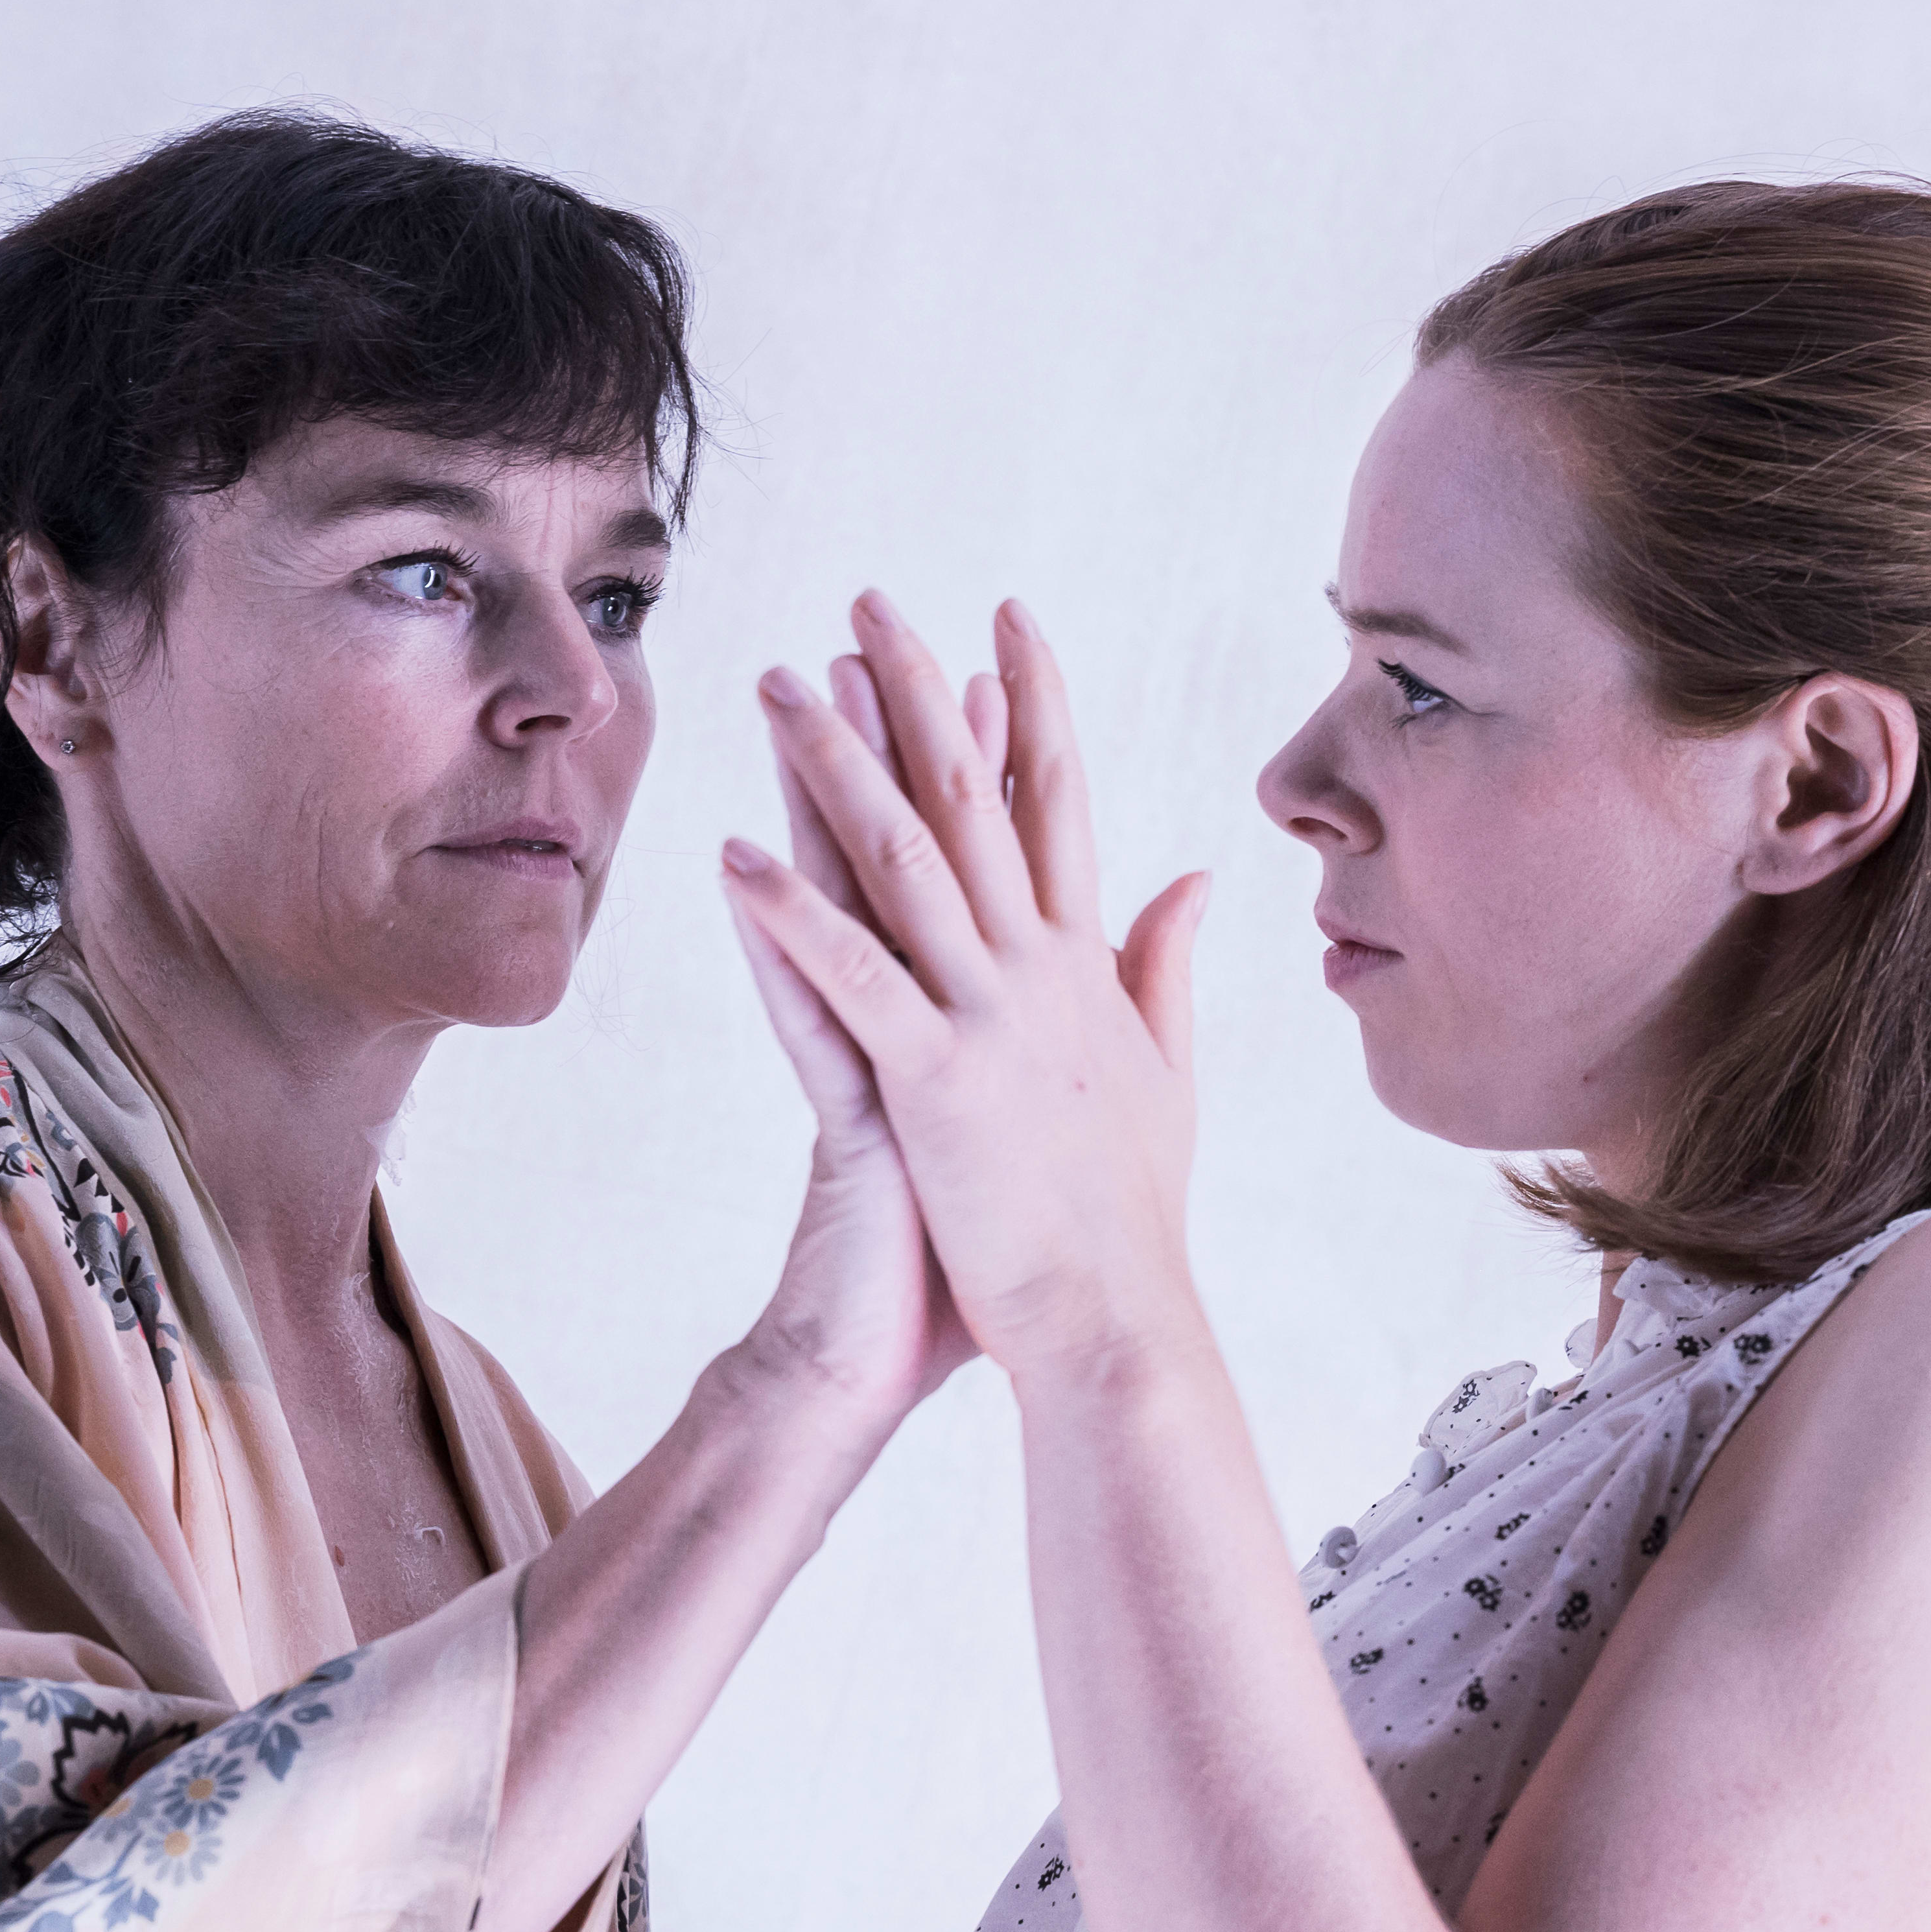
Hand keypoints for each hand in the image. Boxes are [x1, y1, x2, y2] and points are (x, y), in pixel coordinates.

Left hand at [720, 592, 1208, 1387]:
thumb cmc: (1128, 1224)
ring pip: (904, 864)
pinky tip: (738, 851)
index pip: (1059, 802)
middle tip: (870, 602)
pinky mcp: (930, 1085)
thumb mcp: (1163, 1077)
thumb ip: (1167, 968)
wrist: (1118, 1329)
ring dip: (838, 768)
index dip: (1032, 705)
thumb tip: (1192, 877)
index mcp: (1085, 967)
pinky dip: (794, 914)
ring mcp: (985, 1022)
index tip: (1002, 621)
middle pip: (973, 803)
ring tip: (784, 683)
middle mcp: (1038, 972)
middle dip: (922, 694)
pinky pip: (848, 981)